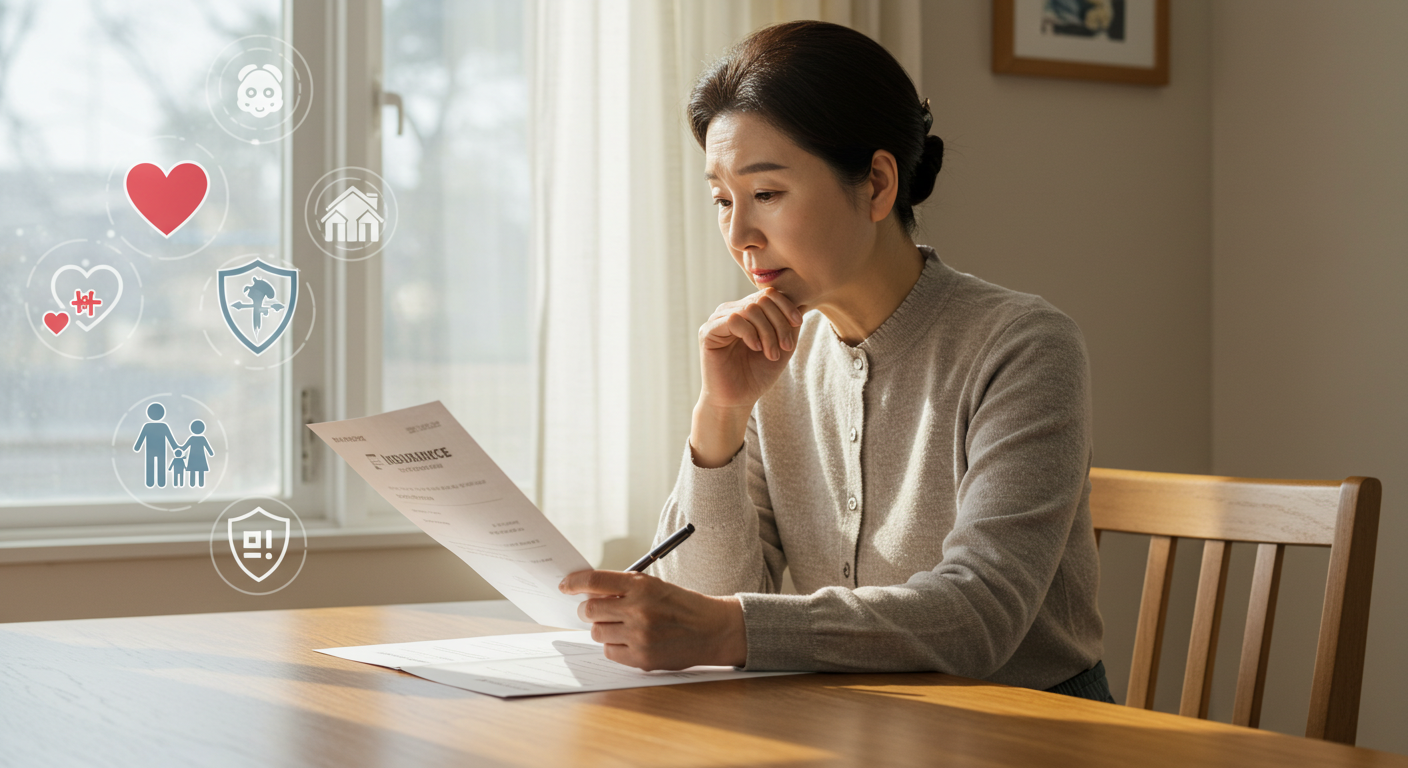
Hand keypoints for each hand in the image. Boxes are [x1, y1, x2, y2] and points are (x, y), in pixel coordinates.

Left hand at [559, 569, 746, 670]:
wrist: (712, 629)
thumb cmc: (681, 605)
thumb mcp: (654, 586)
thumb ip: (622, 588)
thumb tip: (586, 593)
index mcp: (641, 586)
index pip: (594, 581)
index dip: (574, 582)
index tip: (565, 585)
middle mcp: (639, 610)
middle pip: (589, 610)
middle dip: (587, 609)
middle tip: (595, 610)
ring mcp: (640, 636)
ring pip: (597, 632)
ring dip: (602, 628)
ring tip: (620, 626)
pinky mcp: (642, 658)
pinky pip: (609, 652)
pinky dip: (614, 646)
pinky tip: (630, 640)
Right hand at [692, 288, 802, 466]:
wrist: (737, 400)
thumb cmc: (758, 375)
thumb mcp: (782, 346)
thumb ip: (789, 324)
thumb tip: (800, 300)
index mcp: (747, 312)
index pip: (768, 294)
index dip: (786, 305)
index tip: (798, 323)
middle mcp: (731, 311)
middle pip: (761, 300)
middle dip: (779, 323)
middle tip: (786, 347)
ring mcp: (718, 320)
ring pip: (750, 309)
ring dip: (767, 332)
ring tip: (771, 354)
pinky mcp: (708, 332)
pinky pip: (733, 319)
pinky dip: (750, 333)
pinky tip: (756, 348)